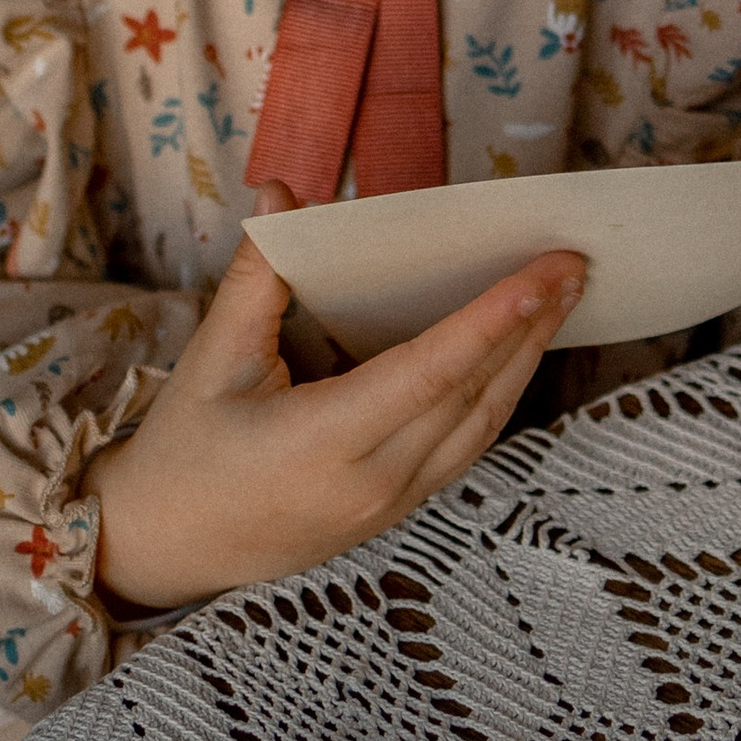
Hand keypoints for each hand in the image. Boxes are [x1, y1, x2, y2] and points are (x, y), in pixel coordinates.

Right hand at [89, 208, 584, 613]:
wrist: (165, 548)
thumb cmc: (183, 451)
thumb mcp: (211, 359)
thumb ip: (258, 274)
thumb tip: (284, 192)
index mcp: (323, 443)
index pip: (431, 373)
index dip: (492, 320)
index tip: (543, 273)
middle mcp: (371, 482)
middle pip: (473, 396)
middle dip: (531, 326)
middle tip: (575, 264)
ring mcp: (389, 505)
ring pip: (481, 426)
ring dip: (527, 360)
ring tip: (562, 299)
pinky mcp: (395, 512)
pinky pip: (464, 448)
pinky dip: (498, 395)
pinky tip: (518, 353)